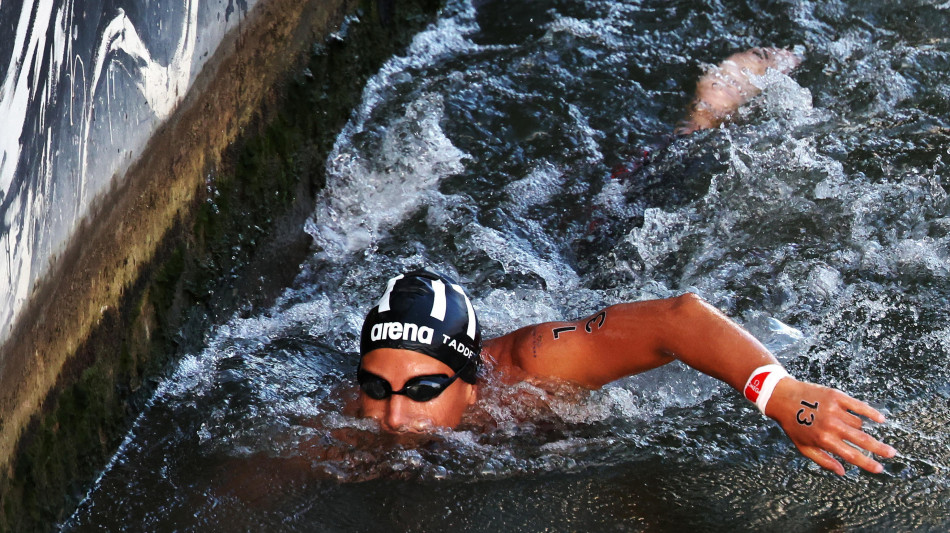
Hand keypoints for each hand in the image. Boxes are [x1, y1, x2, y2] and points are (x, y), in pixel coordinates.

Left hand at [765, 378, 896, 474]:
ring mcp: (835, 410)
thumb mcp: (803, 447)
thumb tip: (843, 473)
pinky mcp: (836, 396)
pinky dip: (871, 412)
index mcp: (824, 440)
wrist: (781, 397)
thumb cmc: (792, 424)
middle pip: (863, 440)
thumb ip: (824, 461)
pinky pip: (859, 406)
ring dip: (858, 428)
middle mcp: (831, 426)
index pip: (852, 455)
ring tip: (843, 425)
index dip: (868, 464)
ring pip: (858, 423)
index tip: (880, 469)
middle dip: (880, 449)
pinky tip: (880, 419)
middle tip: (892, 454)